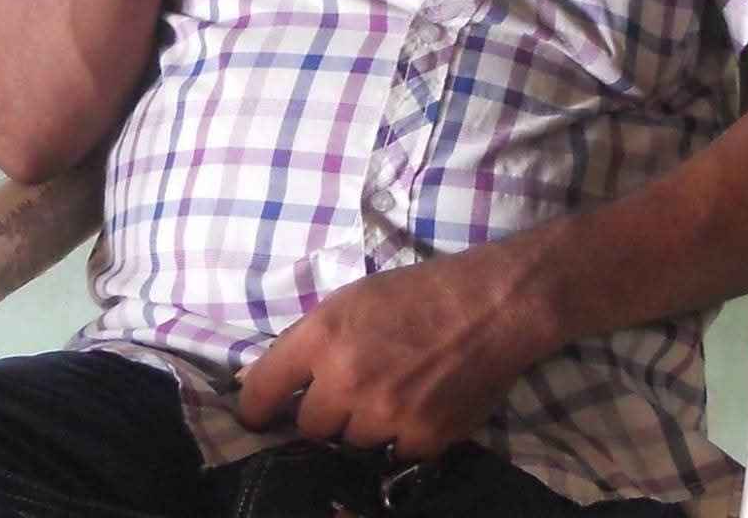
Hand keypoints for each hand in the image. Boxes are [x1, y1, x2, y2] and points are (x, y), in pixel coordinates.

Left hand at [234, 248, 552, 462]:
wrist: (491, 306)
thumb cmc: (419, 293)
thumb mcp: (351, 301)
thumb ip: (309, 342)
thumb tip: (272, 381)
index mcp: (321, 337)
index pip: (261, 391)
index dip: (256, 410)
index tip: (261, 418)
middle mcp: (346, 380)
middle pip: (309, 427)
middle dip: (325, 413)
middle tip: (351, 392)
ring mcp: (384, 414)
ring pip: (352, 443)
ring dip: (365, 426)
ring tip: (393, 394)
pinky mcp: (421, 438)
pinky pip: (394, 454)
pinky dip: (404, 437)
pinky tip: (421, 405)